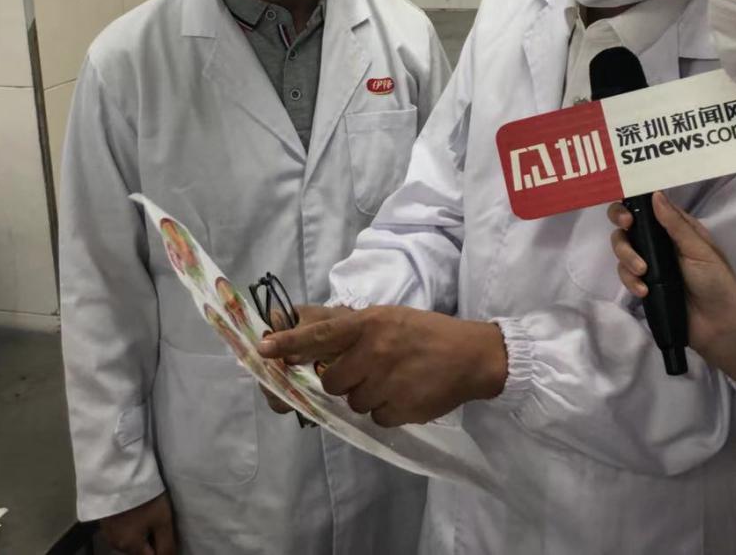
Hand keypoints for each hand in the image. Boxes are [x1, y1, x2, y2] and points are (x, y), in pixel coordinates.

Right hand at [99, 492, 175, 554]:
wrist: (118, 473)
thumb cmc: (144, 499)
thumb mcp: (162, 521)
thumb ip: (167, 545)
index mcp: (129, 547)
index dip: (162, 548)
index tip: (166, 533)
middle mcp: (115, 544)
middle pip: (139, 549)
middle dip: (151, 540)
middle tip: (159, 520)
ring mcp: (107, 532)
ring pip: (130, 540)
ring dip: (140, 532)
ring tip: (148, 512)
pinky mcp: (104, 519)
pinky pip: (121, 529)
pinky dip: (130, 524)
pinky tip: (136, 510)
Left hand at [258, 306, 507, 426]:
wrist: (471, 355)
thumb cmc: (423, 333)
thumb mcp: (386, 317)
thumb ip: (347, 327)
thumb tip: (302, 332)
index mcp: (369, 323)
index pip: (320, 334)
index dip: (289, 342)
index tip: (263, 349)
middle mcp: (375, 350)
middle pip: (332, 380)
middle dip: (344, 380)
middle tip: (368, 370)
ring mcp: (388, 380)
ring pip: (352, 402)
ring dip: (367, 396)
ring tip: (393, 380)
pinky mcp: (401, 408)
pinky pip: (375, 418)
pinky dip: (386, 411)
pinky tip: (404, 394)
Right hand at [609, 193, 735, 383]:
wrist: (719, 328)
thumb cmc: (717, 283)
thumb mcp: (700, 250)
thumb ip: (675, 224)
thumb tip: (655, 194)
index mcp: (677, 229)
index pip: (649, 208)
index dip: (632, 205)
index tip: (629, 211)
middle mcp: (660, 244)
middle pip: (628, 227)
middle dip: (623, 228)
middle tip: (627, 229)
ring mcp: (650, 265)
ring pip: (623, 250)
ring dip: (626, 257)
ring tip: (642, 272)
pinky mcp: (644, 286)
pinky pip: (625, 276)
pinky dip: (630, 281)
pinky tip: (643, 291)